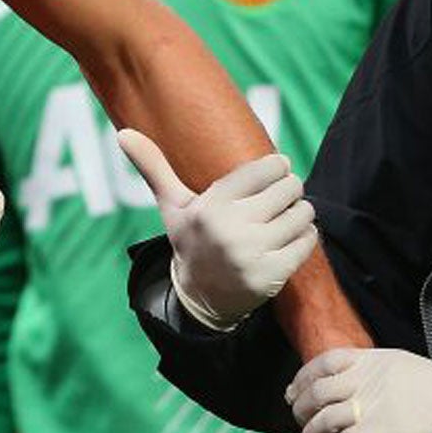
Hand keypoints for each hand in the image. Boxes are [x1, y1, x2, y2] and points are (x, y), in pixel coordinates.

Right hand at [116, 130, 315, 328]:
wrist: (200, 298)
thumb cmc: (191, 241)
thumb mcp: (172, 206)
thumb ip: (153, 167)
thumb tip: (122, 133)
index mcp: (211, 207)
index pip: (267, 168)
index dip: (276, 167)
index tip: (272, 174)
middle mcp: (231, 230)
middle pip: (290, 188)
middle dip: (289, 189)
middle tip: (278, 198)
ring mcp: (253, 254)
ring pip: (303, 213)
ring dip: (299, 213)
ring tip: (283, 219)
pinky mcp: (273, 275)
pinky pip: (309, 240)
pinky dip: (305, 236)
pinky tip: (287, 240)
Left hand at [289, 348, 431, 432]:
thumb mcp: (414, 373)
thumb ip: (388, 378)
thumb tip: (376, 389)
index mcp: (377, 359)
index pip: (327, 361)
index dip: (305, 377)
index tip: (295, 391)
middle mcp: (366, 378)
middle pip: (316, 391)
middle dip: (301, 408)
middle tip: (298, 421)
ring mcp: (367, 404)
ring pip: (320, 419)